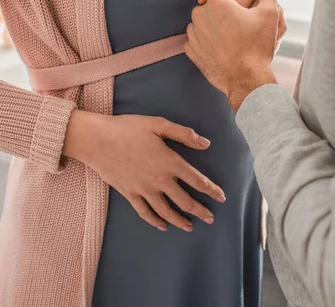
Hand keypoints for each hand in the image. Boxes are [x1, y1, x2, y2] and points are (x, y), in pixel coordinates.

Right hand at [63, 111, 224, 231]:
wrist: (97, 140)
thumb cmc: (128, 128)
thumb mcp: (158, 124)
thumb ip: (183, 134)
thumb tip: (206, 143)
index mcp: (170, 161)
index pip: (197, 180)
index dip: (211, 190)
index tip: (222, 197)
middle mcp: (159, 180)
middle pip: (185, 201)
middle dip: (200, 211)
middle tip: (211, 218)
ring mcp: (144, 189)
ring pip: (167, 211)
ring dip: (181, 221)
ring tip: (190, 226)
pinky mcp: (129, 194)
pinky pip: (145, 213)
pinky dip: (156, 221)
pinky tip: (163, 225)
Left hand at [185, 0, 281, 111]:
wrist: (246, 78)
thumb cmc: (258, 44)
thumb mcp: (269, 12)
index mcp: (216, 0)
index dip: (241, 5)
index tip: (249, 18)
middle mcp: (199, 13)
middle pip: (214, 8)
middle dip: (226, 15)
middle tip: (243, 30)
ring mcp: (192, 33)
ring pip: (205, 23)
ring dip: (216, 28)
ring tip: (234, 40)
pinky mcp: (190, 50)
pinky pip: (198, 40)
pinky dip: (208, 43)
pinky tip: (223, 49)